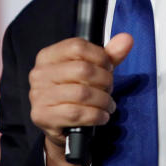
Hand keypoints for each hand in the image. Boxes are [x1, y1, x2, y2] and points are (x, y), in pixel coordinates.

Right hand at [29, 33, 132, 165]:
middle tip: (109, 88)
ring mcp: (38, 95)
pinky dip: (96, 115)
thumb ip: (109, 54)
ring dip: (103, 100)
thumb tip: (127, 39)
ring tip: (109, 104)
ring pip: (82, 93)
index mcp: (47, 56)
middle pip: (82, 69)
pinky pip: (76, 114)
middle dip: (104, 80)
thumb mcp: (91, 70)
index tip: (109, 67)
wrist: (59, 126)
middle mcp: (39, 73)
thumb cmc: (75, 91)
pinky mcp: (42, 116)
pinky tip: (102, 116)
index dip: (100, 56)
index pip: (77, 47)